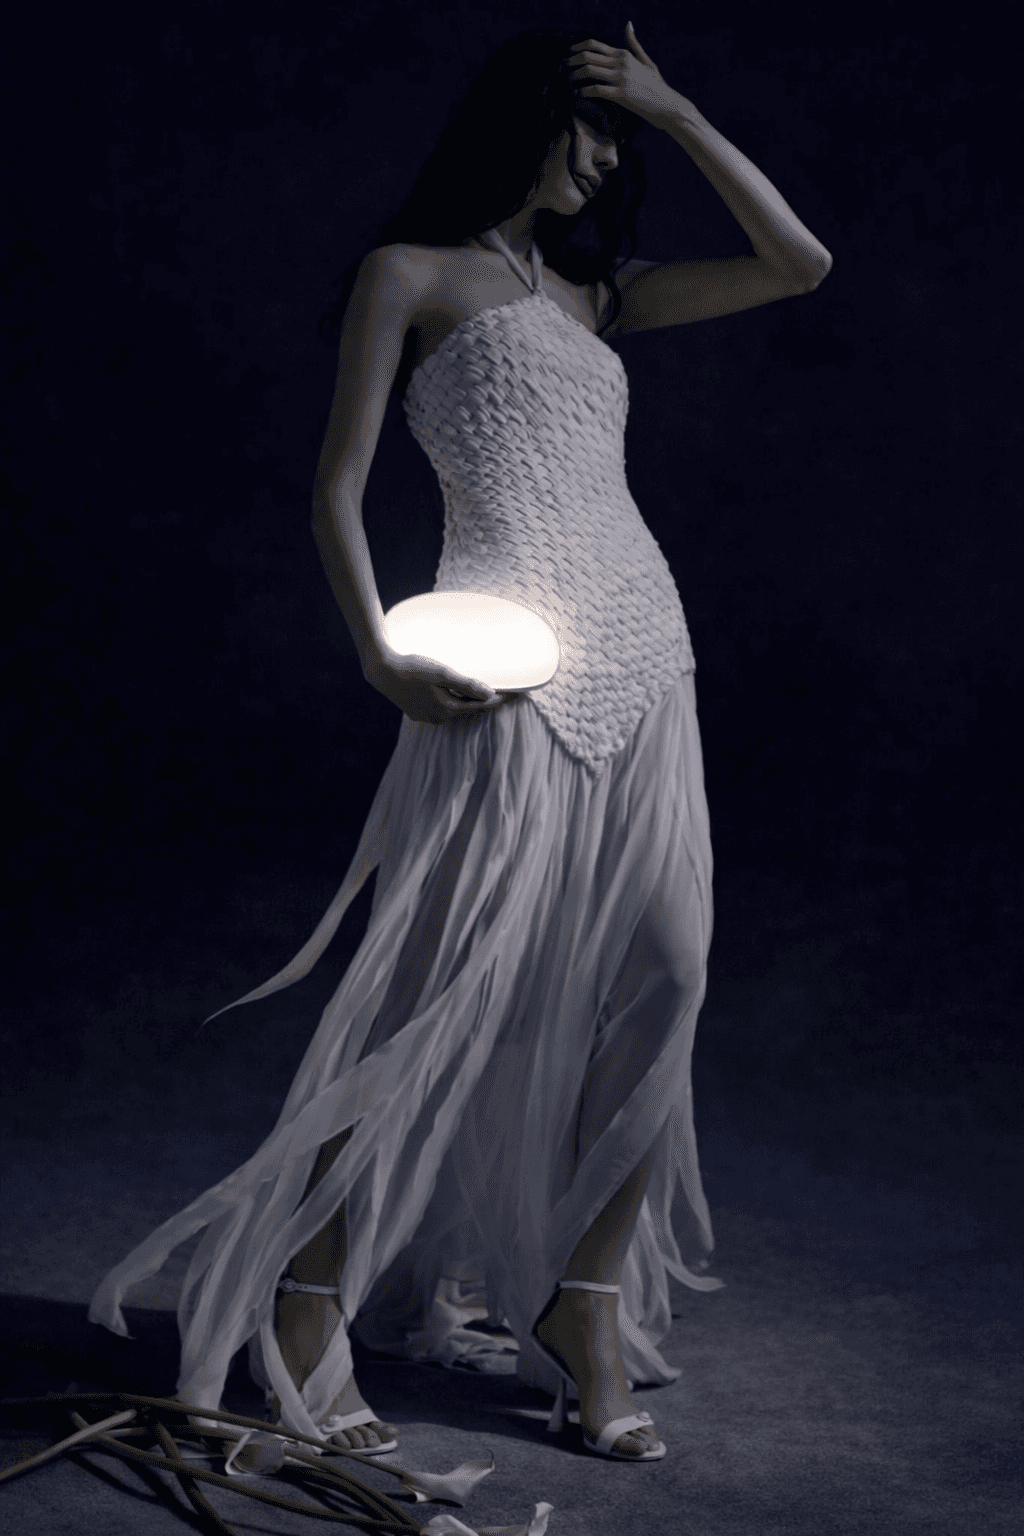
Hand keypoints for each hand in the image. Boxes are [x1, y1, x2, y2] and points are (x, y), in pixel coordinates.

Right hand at [363, 643, 506, 724]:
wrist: (382, 671)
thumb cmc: (413, 668)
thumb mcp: (442, 673)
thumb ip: (467, 684)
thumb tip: (489, 693)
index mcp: (447, 709)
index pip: (481, 706)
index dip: (500, 699)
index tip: (517, 695)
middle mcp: (438, 717)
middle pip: (468, 709)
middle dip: (484, 700)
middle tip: (502, 691)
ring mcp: (426, 717)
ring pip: (454, 709)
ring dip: (465, 700)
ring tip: (477, 690)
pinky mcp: (416, 713)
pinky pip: (440, 708)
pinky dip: (449, 700)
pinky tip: (449, 692)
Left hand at [567, 22, 687, 128]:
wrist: (668, 104)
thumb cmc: (656, 85)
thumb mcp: (645, 61)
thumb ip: (633, 44)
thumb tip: (627, 24)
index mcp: (624, 54)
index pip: (595, 45)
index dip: (578, 48)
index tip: (568, 53)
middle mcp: (621, 63)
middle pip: (589, 56)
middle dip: (572, 61)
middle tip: (562, 68)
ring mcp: (621, 78)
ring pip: (590, 70)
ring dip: (575, 76)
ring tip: (568, 82)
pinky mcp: (622, 94)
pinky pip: (596, 90)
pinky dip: (583, 92)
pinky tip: (577, 95)